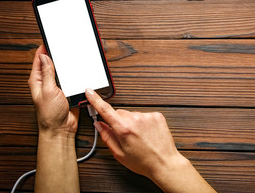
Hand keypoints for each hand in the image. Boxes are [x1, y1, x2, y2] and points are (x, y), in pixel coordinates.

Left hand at [28, 44, 78, 136]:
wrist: (61, 128)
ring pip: (64, 70)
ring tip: (74, 57)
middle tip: (66, 46)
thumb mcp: (48, 90)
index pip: (39, 58)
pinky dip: (77, 75)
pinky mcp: (68, 91)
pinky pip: (73, 79)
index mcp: (37, 80)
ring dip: (69, 66)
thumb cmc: (50, 114)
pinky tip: (80, 72)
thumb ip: (47, 73)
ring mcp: (58, 86)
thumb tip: (44, 56)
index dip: (44, 48)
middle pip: (53, 62)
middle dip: (59, 54)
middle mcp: (47, 82)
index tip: (51, 38)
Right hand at [86, 89, 216, 192]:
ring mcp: (147, 116)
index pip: (105, 110)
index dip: (95, 100)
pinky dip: (143, 122)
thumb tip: (98, 125)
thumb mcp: (119, 153)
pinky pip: (144, 115)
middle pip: (119, 113)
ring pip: (132, 114)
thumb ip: (107, 136)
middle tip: (125, 136)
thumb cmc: (144, 162)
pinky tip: (147, 134)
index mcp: (124, 129)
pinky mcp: (157, 115)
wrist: (165, 163)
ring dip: (132, 122)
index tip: (90, 92)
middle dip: (118, 122)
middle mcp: (136, 119)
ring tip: (139, 137)